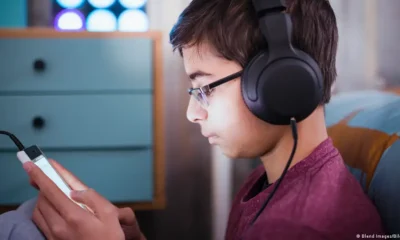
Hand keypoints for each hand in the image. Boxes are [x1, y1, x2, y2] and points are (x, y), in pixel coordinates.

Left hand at [25, 160, 144, 239]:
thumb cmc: (109, 238)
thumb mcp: (110, 215)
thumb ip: (93, 198)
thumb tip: (75, 190)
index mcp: (74, 216)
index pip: (51, 190)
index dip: (40, 175)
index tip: (31, 165)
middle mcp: (59, 226)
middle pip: (43, 198)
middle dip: (46, 185)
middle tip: (53, 179)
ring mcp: (54, 235)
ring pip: (39, 209)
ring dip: (44, 198)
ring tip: (58, 195)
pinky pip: (40, 221)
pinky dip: (44, 210)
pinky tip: (55, 209)